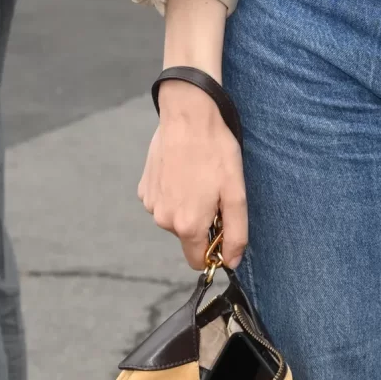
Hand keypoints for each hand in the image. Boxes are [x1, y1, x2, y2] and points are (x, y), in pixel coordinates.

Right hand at [139, 82, 247, 268]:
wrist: (188, 116)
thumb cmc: (216, 152)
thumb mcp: (236, 195)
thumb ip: (236, 235)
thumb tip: (231, 262)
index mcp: (187, 226)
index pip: (199, 261)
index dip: (214, 250)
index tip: (223, 228)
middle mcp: (163, 220)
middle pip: (188, 238)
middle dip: (202, 223)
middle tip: (214, 192)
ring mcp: (151, 204)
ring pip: (175, 219)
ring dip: (188, 206)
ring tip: (198, 178)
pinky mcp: (144, 188)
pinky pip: (163, 202)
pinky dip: (175, 193)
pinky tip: (183, 172)